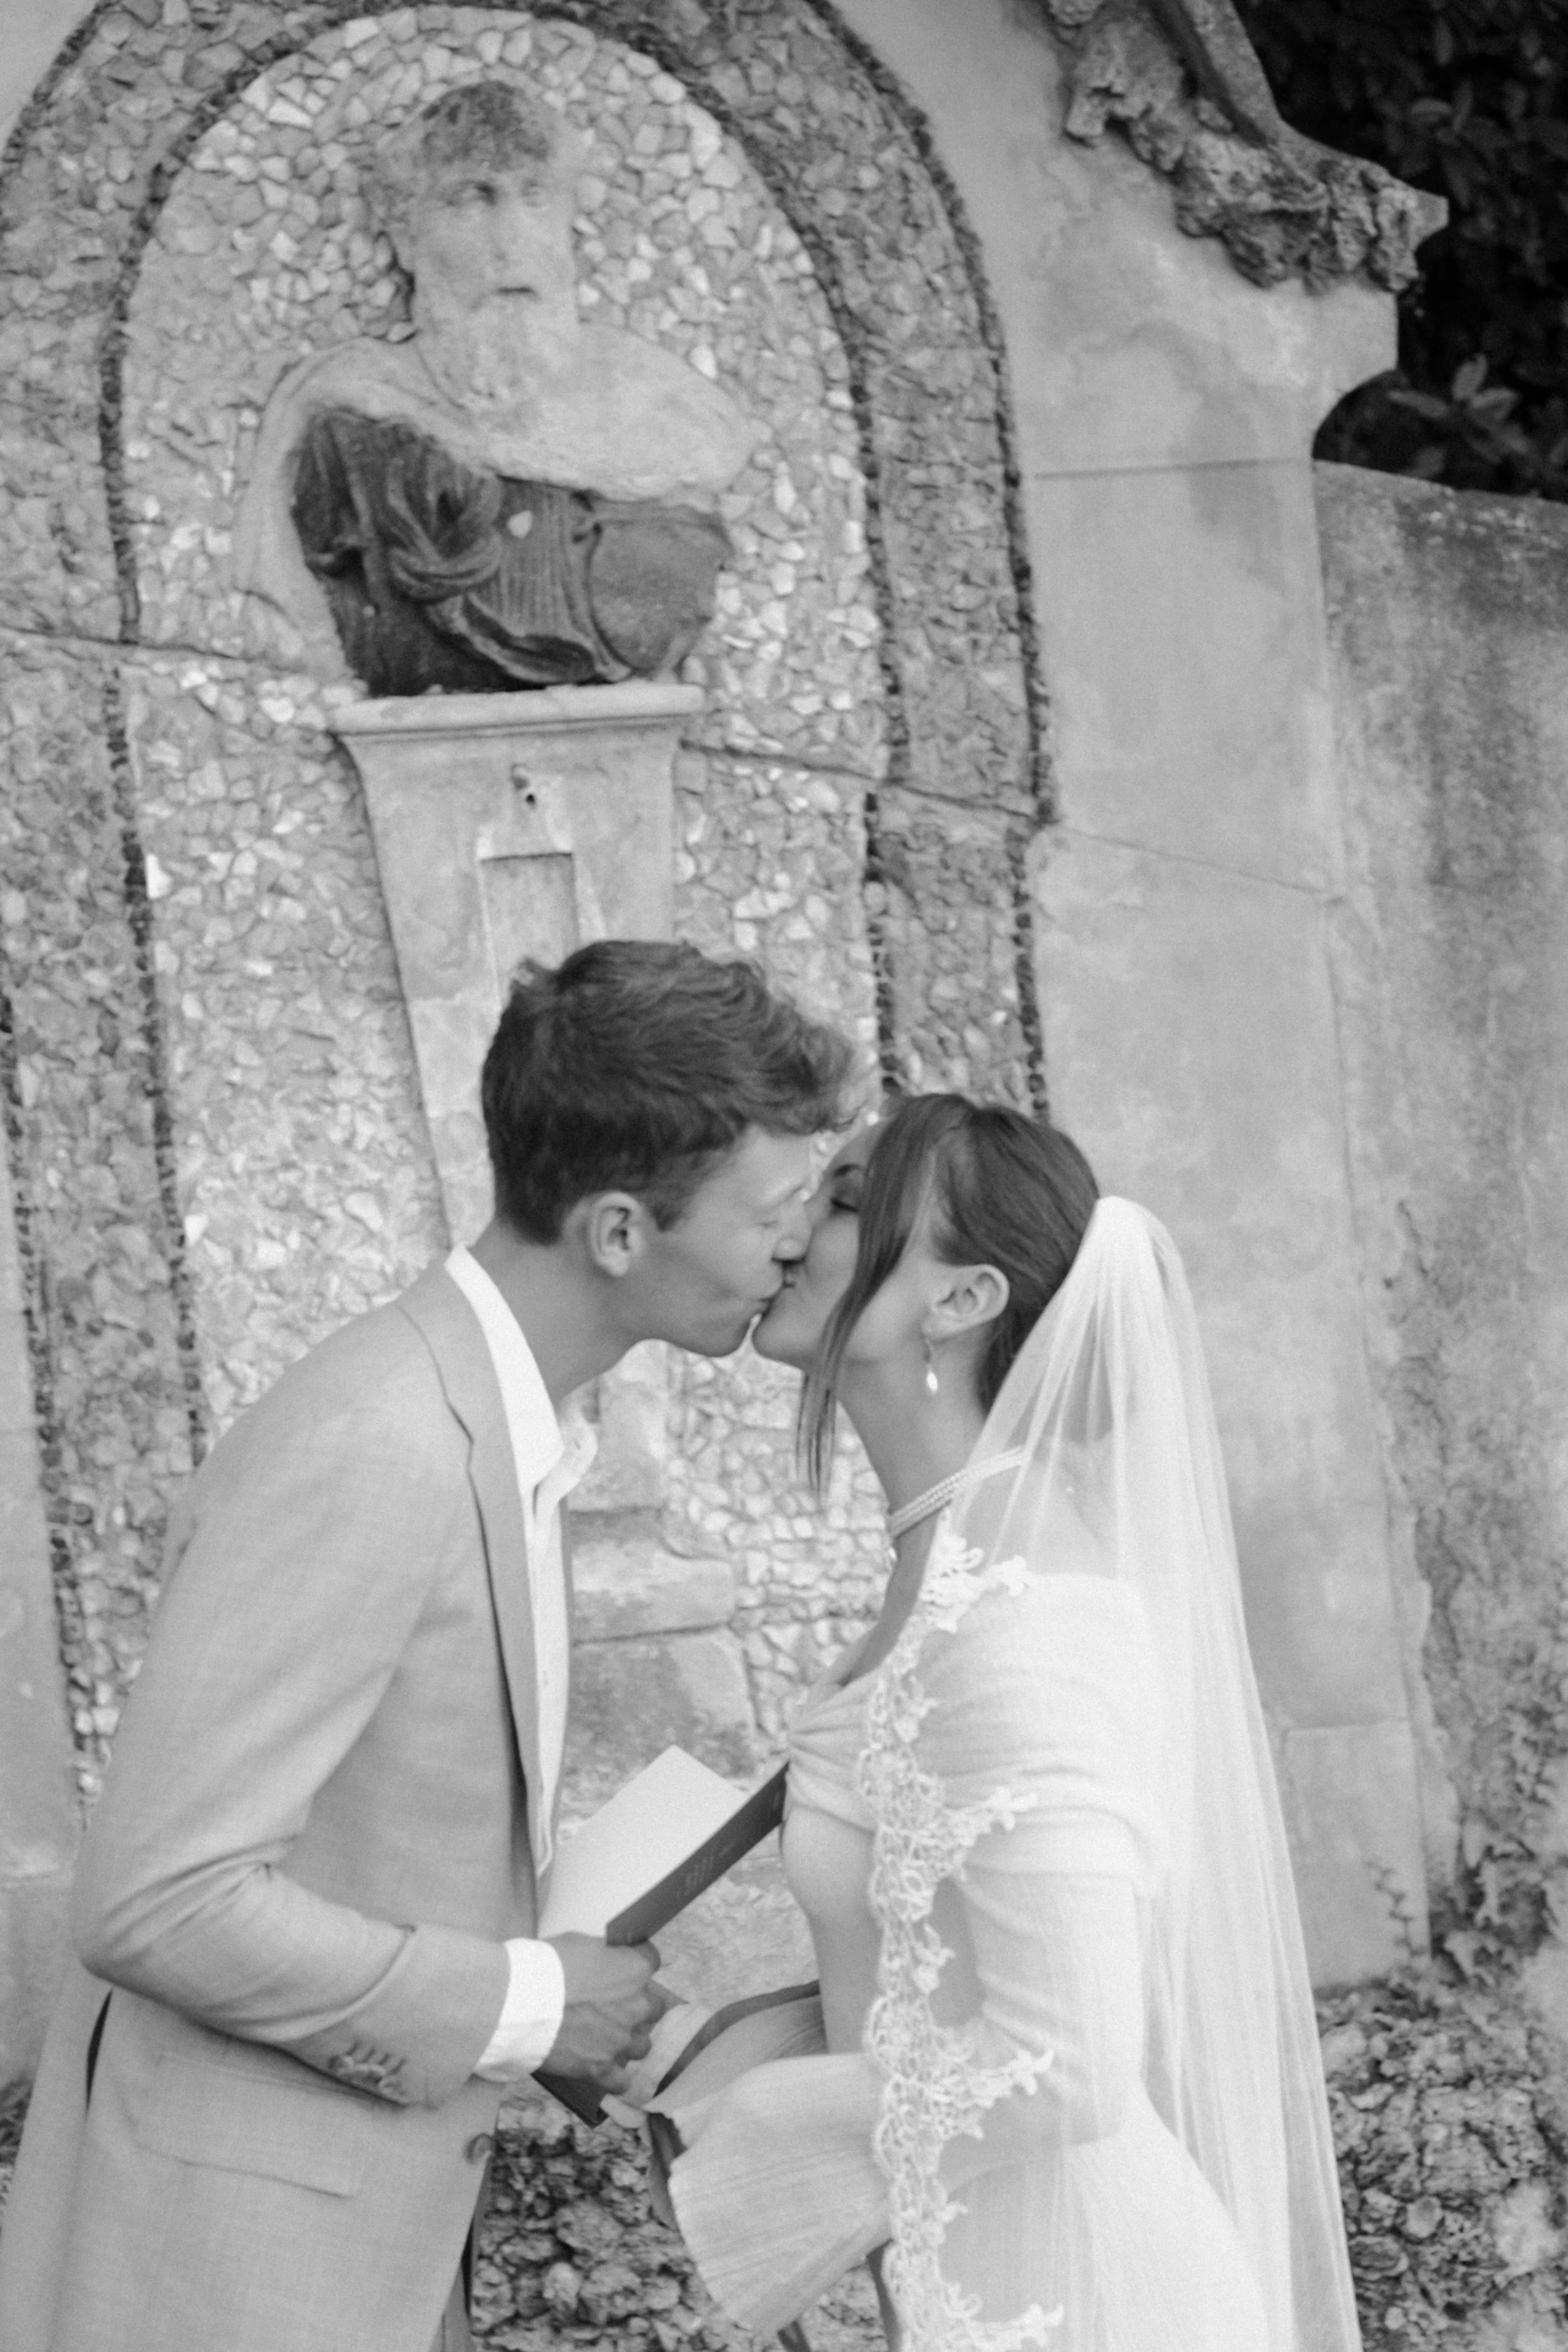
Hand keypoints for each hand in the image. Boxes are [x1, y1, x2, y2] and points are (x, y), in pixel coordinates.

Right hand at [542, 1935, 667, 2091]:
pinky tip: (605, 2071)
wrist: (520, 2003)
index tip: (621, 1969)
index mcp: (635, 1968)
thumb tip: (605, 1960)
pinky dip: (615, 2078)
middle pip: (653, 2007)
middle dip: (636, 2006)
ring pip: (642, 2046)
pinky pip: (621, 2082)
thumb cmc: (546, 1966)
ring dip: (628, 2041)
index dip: (633, 1965)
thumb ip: (603, 1955)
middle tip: (612, 2005)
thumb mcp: (580, 1942)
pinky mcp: (601, 2067)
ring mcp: (620, 2039)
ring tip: (606, 2038)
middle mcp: (637, 2005)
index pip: (651, 1960)